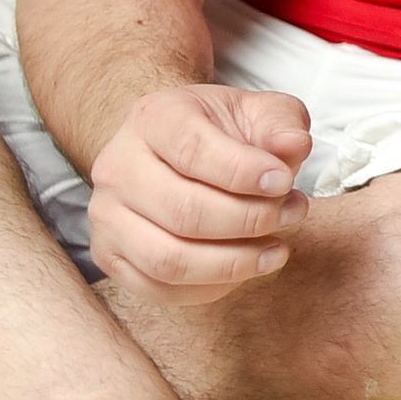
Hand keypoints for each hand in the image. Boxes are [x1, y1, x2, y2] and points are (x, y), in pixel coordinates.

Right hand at [86, 85, 312, 303]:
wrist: (177, 149)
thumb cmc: (225, 131)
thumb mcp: (259, 111)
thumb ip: (280, 124)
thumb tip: (293, 146)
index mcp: (154, 118)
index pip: (193, 150)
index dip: (244, 172)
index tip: (285, 181)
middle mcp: (118, 168)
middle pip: (183, 211)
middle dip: (249, 220)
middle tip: (293, 213)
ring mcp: (106, 217)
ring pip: (167, 259)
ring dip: (233, 262)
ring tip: (277, 249)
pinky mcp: (110, 257)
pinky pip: (157, 288)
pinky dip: (209, 288)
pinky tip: (247, 268)